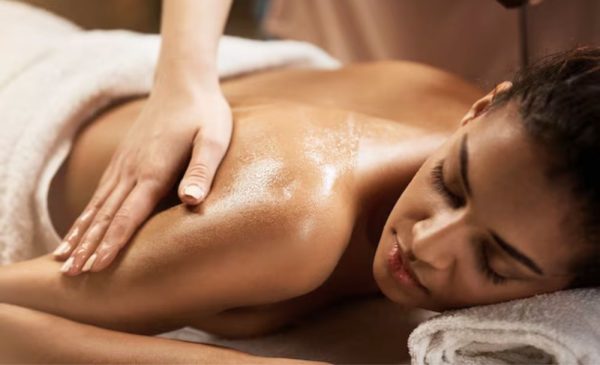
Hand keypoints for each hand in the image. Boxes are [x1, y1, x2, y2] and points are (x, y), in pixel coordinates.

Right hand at [53, 86, 232, 274]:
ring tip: (63, 259)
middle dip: (88, 246)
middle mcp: (132, 169)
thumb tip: (191, 201)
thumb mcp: (213, 139)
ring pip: (98, 205)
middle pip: (106, 215)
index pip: (129, 214)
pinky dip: (86, 214)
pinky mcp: (124, 159)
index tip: (97, 267)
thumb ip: (202, 170)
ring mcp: (124, 163)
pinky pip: (100, 192)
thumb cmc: (204, 113)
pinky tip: (80, 226)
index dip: (113, 242)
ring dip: (80, 233)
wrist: (183, 83)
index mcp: (153, 170)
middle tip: (71, 275)